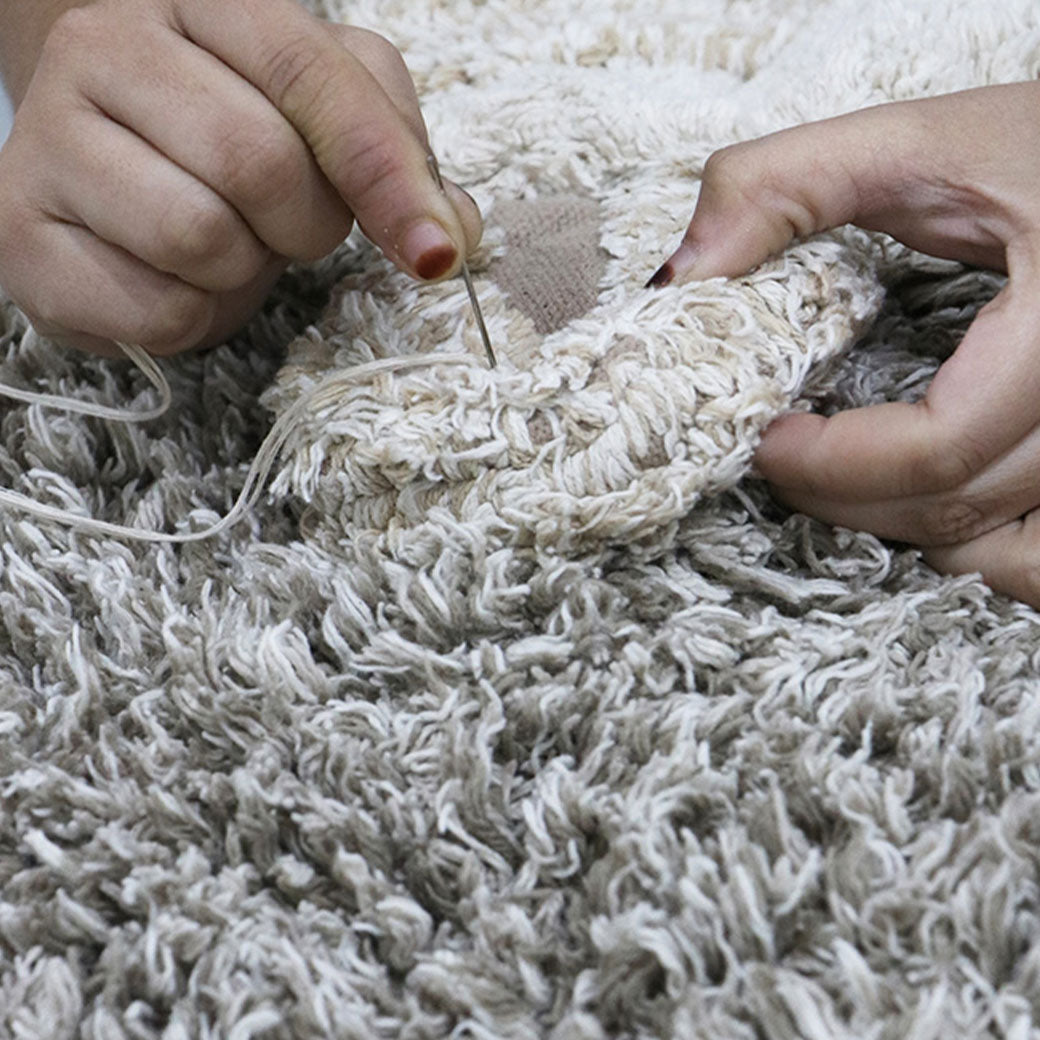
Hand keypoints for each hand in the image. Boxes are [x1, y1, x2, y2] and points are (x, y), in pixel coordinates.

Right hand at [0, 0, 480, 355]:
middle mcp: (106, 47)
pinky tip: (173, 277)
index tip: (435, 253)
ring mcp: (49, 139)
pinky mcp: (20, 236)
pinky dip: (194, 317)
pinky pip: (155, 311)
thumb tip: (449, 235)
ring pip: (199, 239)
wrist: (110, 160)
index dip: (385, 175)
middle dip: (303, 226)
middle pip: (256, 164)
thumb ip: (398, 155)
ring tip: (223, 241)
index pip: (308, 75)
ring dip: (243, 271)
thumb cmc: (232, 132)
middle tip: (284, 223)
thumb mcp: (327, 115)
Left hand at [650, 82, 1039, 605]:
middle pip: (956, 504)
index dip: (830, 463)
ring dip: (900, 526)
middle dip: (843, 496)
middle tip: (780, 457)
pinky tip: (924, 501)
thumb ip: (787, 185)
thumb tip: (680, 277)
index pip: (939, 445)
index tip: (765, 436)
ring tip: (841, 475)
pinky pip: (1039, 557)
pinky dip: (977, 552)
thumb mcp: (922, 142)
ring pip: (999, 547)